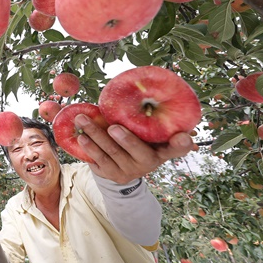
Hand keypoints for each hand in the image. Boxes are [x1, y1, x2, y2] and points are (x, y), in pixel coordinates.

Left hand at [74, 114, 193, 183]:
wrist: (123, 168)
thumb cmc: (137, 141)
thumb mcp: (147, 133)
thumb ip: (146, 119)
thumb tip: (136, 87)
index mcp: (161, 151)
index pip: (177, 149)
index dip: (181, 144)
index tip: (183, 136)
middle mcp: (147, 163)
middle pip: (136, 151)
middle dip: (125, 139)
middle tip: (113, 127)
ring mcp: (128, 171)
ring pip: (111, 155)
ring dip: (96, 138)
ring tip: (83, 123)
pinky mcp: (110, 175)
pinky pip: (97, 162)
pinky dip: (88, 149)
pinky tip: (79, 138)